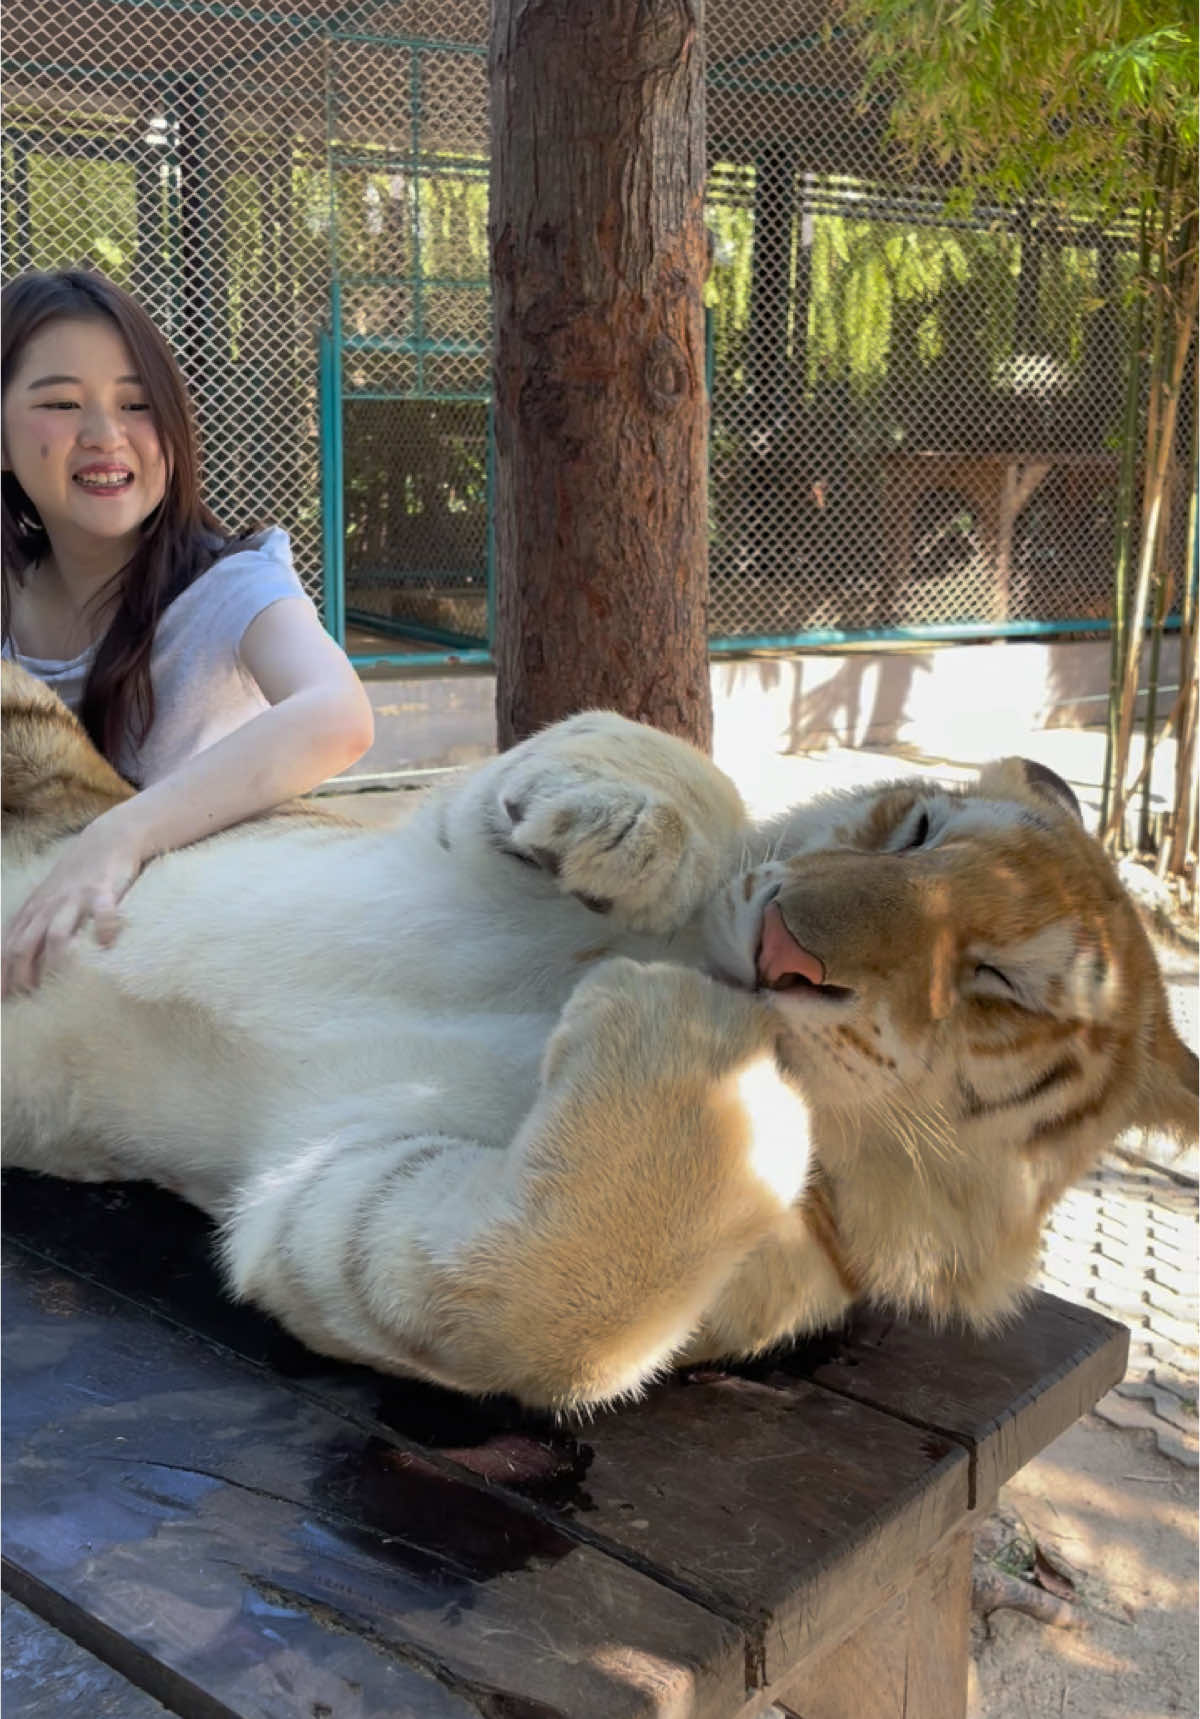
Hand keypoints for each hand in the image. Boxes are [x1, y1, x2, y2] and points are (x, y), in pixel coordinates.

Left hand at [2, 810, 147, 995]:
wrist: (106, 840)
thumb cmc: (76, 879)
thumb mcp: (46, 902)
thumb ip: (34, 928)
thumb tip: (25, 966)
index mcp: (31, 912)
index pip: (6, 948)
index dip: (1, 976)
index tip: (3, 1002)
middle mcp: (47, 907)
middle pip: (23, 946)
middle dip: (22, 976)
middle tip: (30, 999)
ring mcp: (73, 899)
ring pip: (56, 935)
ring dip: (55, 962)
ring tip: (63, 983)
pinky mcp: (102, 891)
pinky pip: (103, 912)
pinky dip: (105, 929)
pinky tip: (108, 945)